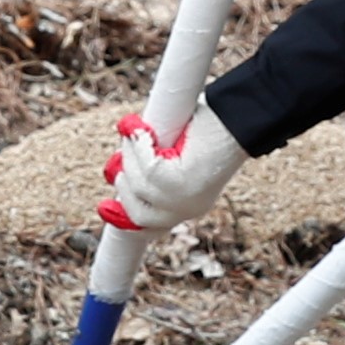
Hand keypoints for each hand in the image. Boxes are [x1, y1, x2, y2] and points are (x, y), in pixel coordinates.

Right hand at [97, 105, 249, 231]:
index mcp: (190, 206)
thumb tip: (118, 170)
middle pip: (137, 214)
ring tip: (138, 132)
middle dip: (124, 183)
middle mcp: (188, 210)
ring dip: (130, 156)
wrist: (241, 118)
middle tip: (121, 156)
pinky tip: (145, 131)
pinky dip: (139, 147)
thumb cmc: (212, 128)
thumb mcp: (179, 155)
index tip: (103, 206)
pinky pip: (146, 169)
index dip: (123, 218)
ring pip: (138, 186)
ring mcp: (185, 200)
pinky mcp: (182, 183)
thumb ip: (155, 168)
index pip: (150, 226)